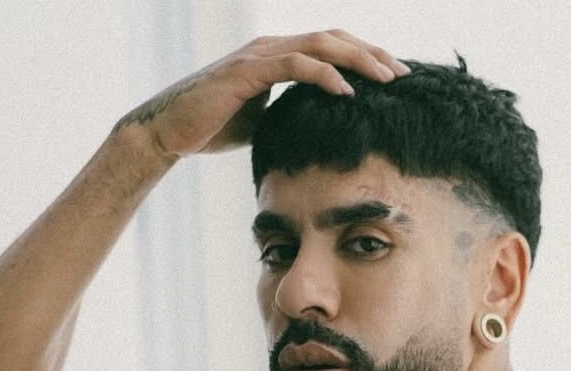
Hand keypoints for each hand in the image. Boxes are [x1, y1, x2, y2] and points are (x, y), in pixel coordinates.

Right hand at [113, 31, 408, 159]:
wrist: (167, 132)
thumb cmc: (208, 127)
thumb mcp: (258, 121)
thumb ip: (284, 114)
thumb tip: (310, 128)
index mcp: (276, 56)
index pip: (329, 48)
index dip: (363, 58)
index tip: (392, 79)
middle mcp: (272, 47)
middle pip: (334, 39)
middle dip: (372, 54)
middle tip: (404, 74)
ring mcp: (260, 56)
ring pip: (321, 45)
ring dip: (358, 60)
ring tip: (386, 79)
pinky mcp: (248, 71)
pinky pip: (295, 66)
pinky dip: (325, 76)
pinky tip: (347, 92)